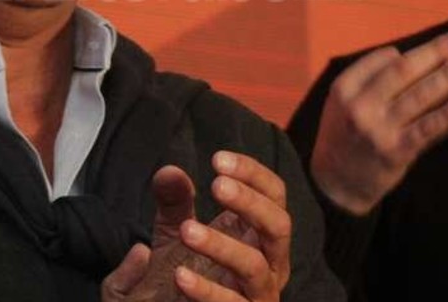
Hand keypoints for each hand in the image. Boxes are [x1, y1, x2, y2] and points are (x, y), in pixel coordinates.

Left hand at [102, 154, 290, 301]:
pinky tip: (180, 277)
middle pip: (279, 226)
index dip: (254, 174)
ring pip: (257, 267)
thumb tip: (168, 172)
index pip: (274, 196)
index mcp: (258, 237)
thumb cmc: (182, 282)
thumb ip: (173, 205)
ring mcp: (259, 297)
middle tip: (217, 185)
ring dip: (224, 246)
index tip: (218, 159)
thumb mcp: (173, 239)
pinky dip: (208, 291)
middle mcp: (269, 266)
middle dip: (251, 202)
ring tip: (187, 231)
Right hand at [311, 31, 447, 213]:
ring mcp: (379, 129)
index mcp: (344, 88)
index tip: (435, 49)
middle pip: (404, 71)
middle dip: (435, 53)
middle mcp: (361, 106)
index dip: (411, 52)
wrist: (335, 186)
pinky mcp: (397, 152)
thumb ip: (368, 80)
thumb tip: (404, 55)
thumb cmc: (344, 136)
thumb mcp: (341, 103)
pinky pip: (428, 129)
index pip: (383, 60)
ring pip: (420, 96)